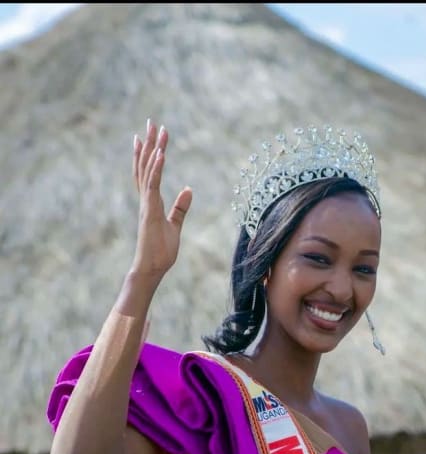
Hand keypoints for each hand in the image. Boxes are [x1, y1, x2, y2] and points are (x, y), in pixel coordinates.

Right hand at [131, 119, 191, 278]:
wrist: (152, 267)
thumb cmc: (161, 250)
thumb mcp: (175, 225)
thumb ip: (180, 208)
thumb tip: (188, 190)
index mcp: (151, 201)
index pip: (149, 172)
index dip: (149, 153)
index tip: (150, 136)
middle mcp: (146, 199)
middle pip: (146, 165)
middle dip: (149, 143)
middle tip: (152, 121)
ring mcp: (146, 203)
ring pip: (148, 170)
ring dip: (153, 149)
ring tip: (157, 130)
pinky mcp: (150, 211)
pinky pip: (153, 185)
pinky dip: (156, 169)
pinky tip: (160, 154)